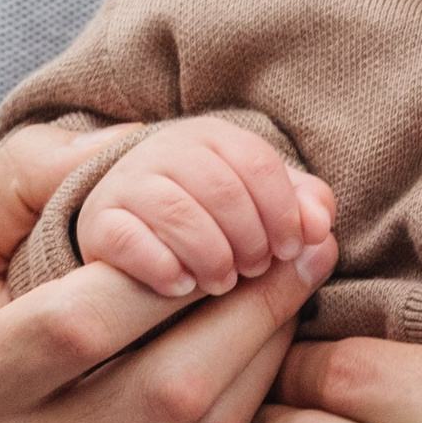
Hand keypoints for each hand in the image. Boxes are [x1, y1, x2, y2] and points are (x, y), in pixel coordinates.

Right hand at [0, 122, 336, 422]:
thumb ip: (21, 180)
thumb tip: (128, 137)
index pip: (81, 323)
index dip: (167, 268)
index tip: (229, 219)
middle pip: (167, 386)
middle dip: (253, 305)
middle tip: (306, 239)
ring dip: (268, 354)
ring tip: (300, 281)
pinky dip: (249, 409)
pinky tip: (271, 352)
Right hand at [76, 118, 335, 298]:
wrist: (136, 230)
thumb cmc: (217, 220)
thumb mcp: (263, 205)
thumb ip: (302, 208)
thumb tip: (322, 228)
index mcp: (212, 136)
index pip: (257, 161)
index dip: (282, 207)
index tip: (291, 249)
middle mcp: (165, 149)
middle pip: (221, 186)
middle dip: (249, 235)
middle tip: (256, 270)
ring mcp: (127, 184)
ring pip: (177, 210)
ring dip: (211, 253)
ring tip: (224, 282)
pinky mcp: (99, 223)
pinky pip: (128, 238)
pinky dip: (162, 265)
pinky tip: (182, 286)